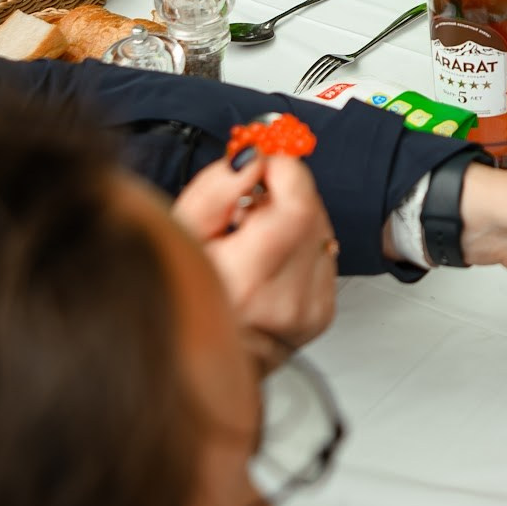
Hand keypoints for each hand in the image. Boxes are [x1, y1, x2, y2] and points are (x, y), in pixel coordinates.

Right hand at [171, 149, 338, 351]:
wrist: (197, 349)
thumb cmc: (183, 289)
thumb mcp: (182, 231)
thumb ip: (217, 188)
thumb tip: (253, 156)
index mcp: (247, 281)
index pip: (298, 204)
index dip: (284, 170)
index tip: (263, 163)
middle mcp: (284, 301)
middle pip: (313, 212)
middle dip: (285, 193)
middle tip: (249, 204)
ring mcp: (308, 311)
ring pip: (322, 231)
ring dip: (294, 220)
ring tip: (256, 238)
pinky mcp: (321, 314)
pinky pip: (324, 256)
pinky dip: (302, 247)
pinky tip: (271, 259)